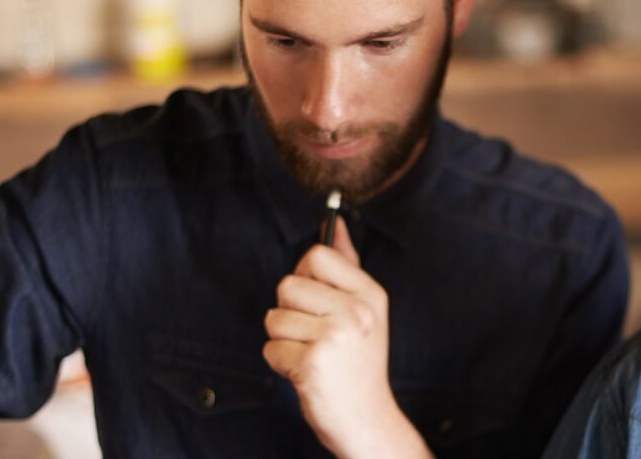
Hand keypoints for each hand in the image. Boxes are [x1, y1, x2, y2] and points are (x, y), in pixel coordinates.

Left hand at [263, 218, 431, 458]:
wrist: (366, 418)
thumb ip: (347, 265)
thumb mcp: (365, 309)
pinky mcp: (312, 363)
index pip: (316, 255)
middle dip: (290, 311)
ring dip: (284, 339)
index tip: (316, 300)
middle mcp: (356, 312)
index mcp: (369, 293)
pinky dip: (280, 363)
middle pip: (288, 285)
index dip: (305, 276)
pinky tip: (305, 372)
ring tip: (311, 354)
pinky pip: (270, 348)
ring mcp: (336, 337)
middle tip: (316, 335)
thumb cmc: (358, 361)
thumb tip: (335, 224)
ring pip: (274, 317)